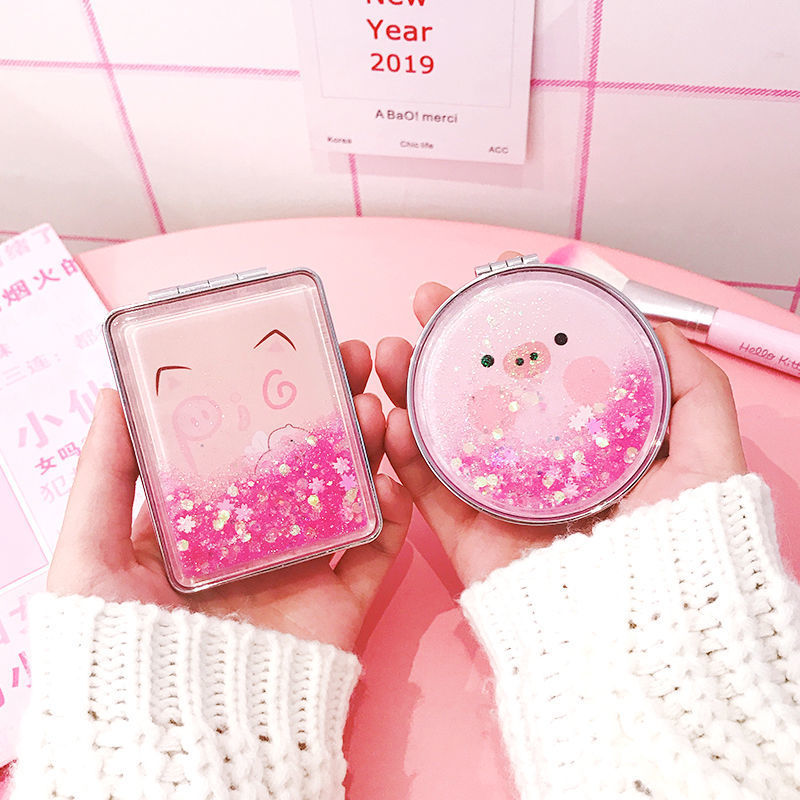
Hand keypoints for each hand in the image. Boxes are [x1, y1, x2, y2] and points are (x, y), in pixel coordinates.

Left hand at [47, 340, 412, 651]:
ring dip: (367, 448)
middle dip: (332, 410)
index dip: (271, 399)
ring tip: (374, 406)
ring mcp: (303, 569)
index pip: (247, 446)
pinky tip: (398, 474)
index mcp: (206, 525)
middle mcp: (259, 540)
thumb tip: (111, 395)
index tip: (294, 356)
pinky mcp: (340, 600)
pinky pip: (378, 552)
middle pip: (305, 462)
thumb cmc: (120, 646)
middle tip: (353, 362)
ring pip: (347, 495)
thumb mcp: (91, 554)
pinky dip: (396, 515)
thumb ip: (102, 475)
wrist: (177, 731)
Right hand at [375, 257, 746, 586]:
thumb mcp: (709, 455)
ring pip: (442, 429)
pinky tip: (387, 414)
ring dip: (410, 384)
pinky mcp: (466, 535)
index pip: (539, 367)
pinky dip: (399, 452)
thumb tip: (656, 327)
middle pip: (482, 389)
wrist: (638, 634)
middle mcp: (536, 461)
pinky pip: (424, 488)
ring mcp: (497, 496)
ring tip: (393, 347)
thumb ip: (694, 390)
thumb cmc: (679, 545)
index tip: (492, 282)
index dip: (514, 322)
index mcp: (583, 439)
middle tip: (428, 302)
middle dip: (449, 340)